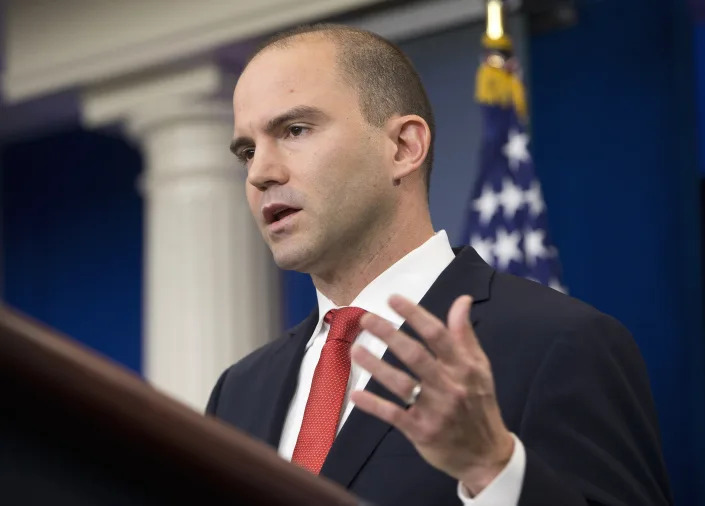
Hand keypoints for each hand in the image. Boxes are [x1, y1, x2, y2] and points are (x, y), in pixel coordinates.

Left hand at [350, 294, 513, 495]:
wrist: (486, 455)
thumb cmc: (479, 404)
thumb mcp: (480, 368)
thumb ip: (465, 334)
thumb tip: (462, 300)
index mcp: (464, 367)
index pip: (437, 334)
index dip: (414, 314)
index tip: (393, 299)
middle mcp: (450, 386)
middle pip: (415, 355)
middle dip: (389, 334)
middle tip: (366, 319)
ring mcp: (435, 410)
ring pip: (401, 384)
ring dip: (376, 366)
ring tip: (355, 350)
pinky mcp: (422, 431)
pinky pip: (394, 415)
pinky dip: (374, 405)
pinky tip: (356, 394)